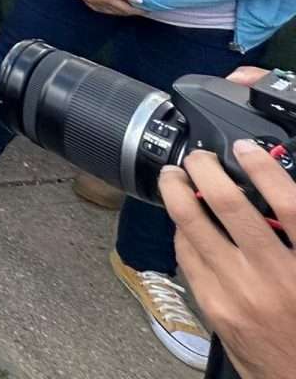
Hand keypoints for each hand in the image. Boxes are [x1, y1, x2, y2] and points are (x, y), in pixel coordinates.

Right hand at [66, 0, 140, 15]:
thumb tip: (138, 0)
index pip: (125, 9)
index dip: (137, 10)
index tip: (147, 10)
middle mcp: (98, 4)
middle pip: (118, 12)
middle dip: (131, 12)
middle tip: (141, 10)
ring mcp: (91, 3)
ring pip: (110, 12)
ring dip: (121, 12)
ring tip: (130, 9)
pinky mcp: (86, 1)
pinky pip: (102, 10)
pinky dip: (111, 10)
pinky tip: (113, 7)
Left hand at [161, 137, 295, 378]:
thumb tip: (280, 195)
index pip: (290, 206)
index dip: (263, 168)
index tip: (246, 150)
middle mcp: (273, 278)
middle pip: (229, 206)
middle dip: (205, 170)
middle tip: (198, 158)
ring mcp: (238, 294)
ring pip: (193, 227)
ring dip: (178, 193)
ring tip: (174, 177)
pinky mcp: (214, 308)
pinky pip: (187, 257)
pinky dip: (181, 232)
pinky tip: (182, 221)